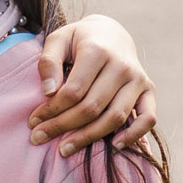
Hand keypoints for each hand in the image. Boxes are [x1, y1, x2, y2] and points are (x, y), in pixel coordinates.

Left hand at [28, 14, 156, 155]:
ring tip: (65, 149)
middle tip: (40, 138)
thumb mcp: (58, 39)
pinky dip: (134, 135)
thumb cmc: (79, 39)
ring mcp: (139, 79)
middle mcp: (122, 66)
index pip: (73, 91)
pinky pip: (148, 118)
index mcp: (97, 51)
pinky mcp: (149, 91)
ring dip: (89, 137)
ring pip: (115, 117)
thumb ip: (49, 62)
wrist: (112, 33)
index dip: (51, 110)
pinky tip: (113, 146)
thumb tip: (49, 92)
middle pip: (92, 107)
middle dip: (63, 126)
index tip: (33, 121)